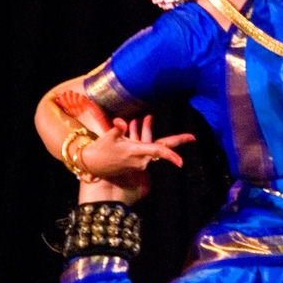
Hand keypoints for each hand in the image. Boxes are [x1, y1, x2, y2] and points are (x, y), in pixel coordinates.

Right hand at [78, 114, 195, 205]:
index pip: (156, 152)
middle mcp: (140, 158)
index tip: (181, 162)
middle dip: (177, 141)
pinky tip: (136, 123)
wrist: (90, 164)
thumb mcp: (108, 138)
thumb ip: (117, 129)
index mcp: (136, 152)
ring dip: (148, 130)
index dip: (170, 156)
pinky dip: (141, 135)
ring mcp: (138, 160)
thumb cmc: (99, 151)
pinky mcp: (134, 159)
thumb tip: (122, 122)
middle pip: (162, 148)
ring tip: (147, 117)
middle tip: (193, 138)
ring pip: (150, 144)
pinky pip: (143, 145)